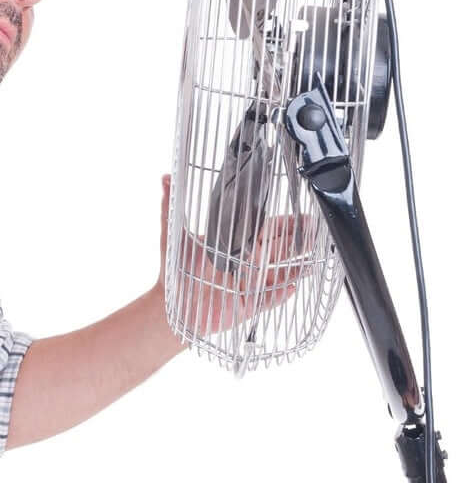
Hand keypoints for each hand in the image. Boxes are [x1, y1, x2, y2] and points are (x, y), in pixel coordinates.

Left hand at [159, 173, 301, 336]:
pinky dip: (281, 292)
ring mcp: (251, 283)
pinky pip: (271, 298)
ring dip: (297, 265)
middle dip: (298, 238)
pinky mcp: (250, 304)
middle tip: (317, 228)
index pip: (264, 229)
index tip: (300, 212)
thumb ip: (171, 206)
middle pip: (279, 247)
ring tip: (316, 257)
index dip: (282, 222)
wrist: (172, 305)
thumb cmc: (174, 270)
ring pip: (280, 271)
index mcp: (235, 244)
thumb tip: (164, 177)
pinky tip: (293, 285)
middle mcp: (247, 262)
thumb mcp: (174, 235)